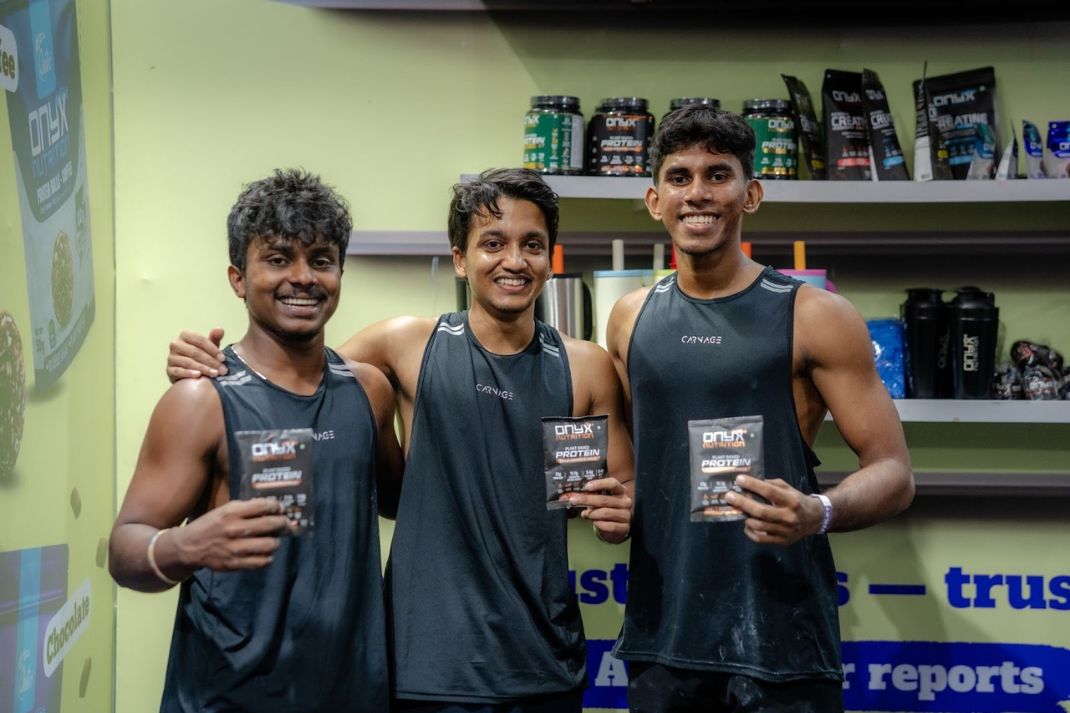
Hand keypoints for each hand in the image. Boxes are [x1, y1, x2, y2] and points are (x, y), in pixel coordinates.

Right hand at [167, 328, 226, 381]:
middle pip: (195, 352)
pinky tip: (199, 376)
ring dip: (203, 368)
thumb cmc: (201, 357)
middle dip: (210, 361)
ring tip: (215, 374)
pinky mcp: (169, 369)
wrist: (190, 373)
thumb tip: (219, 329)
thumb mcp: (209, 347)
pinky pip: (178, 371)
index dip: (212, 349)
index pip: (200, 340)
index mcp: (185, 335)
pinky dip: (189, 373)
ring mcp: (171, 357)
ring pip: (188, 362)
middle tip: (222, 369)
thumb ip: (214, 338)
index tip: (223, 358)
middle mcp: (176, 344)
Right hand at [171, 498, 289, 572]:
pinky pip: (262, 562)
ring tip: (273, 540)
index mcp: (232, 512)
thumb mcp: (225, 510)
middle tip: (284, 524)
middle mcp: (235, 530)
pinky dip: (268, 557)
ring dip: (276, 542)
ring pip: (270, 545)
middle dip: (282, 523)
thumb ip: (246, 507)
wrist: (189, 547)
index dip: (277, 507)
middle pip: (271, 524)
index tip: (280, 509)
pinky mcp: (235, 564)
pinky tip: (265, 553)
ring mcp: (236, 548)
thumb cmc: (210, 525)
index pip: (264, 506)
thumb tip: (270, 506)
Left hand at [562, 477, 631, 543]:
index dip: (599, 484)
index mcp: (621, 491)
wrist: (620, 523)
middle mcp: (625, 502)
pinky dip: (600, 524)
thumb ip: (592, 495)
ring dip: (592, 513)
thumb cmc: (609, 508)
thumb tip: (574, 495)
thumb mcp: (603, 498)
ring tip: (584, 514)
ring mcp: (626, 515)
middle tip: (574, 501)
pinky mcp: (625, 527)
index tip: (586, 487)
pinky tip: (595, 522)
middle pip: (605, 500)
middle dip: (587, 500)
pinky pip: (610, 526)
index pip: (612, 484)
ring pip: (606, 513)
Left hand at [724, 475, 823, 545]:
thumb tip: (750, 483)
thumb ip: (771, 485)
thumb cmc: (797, 501)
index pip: (769, 492)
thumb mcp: (788, 488)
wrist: (814, 519)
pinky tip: (747, 524)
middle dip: (742, 503)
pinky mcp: (781, 541)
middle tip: (729, 496)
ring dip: (745, 517)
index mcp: (791, 500)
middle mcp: (789, 516)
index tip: (739, 479)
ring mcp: (785, 531)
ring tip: (738, 510)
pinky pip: (760, 539)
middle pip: (761, 511)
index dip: (753, 485)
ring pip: (759, 526)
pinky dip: (750, 531)